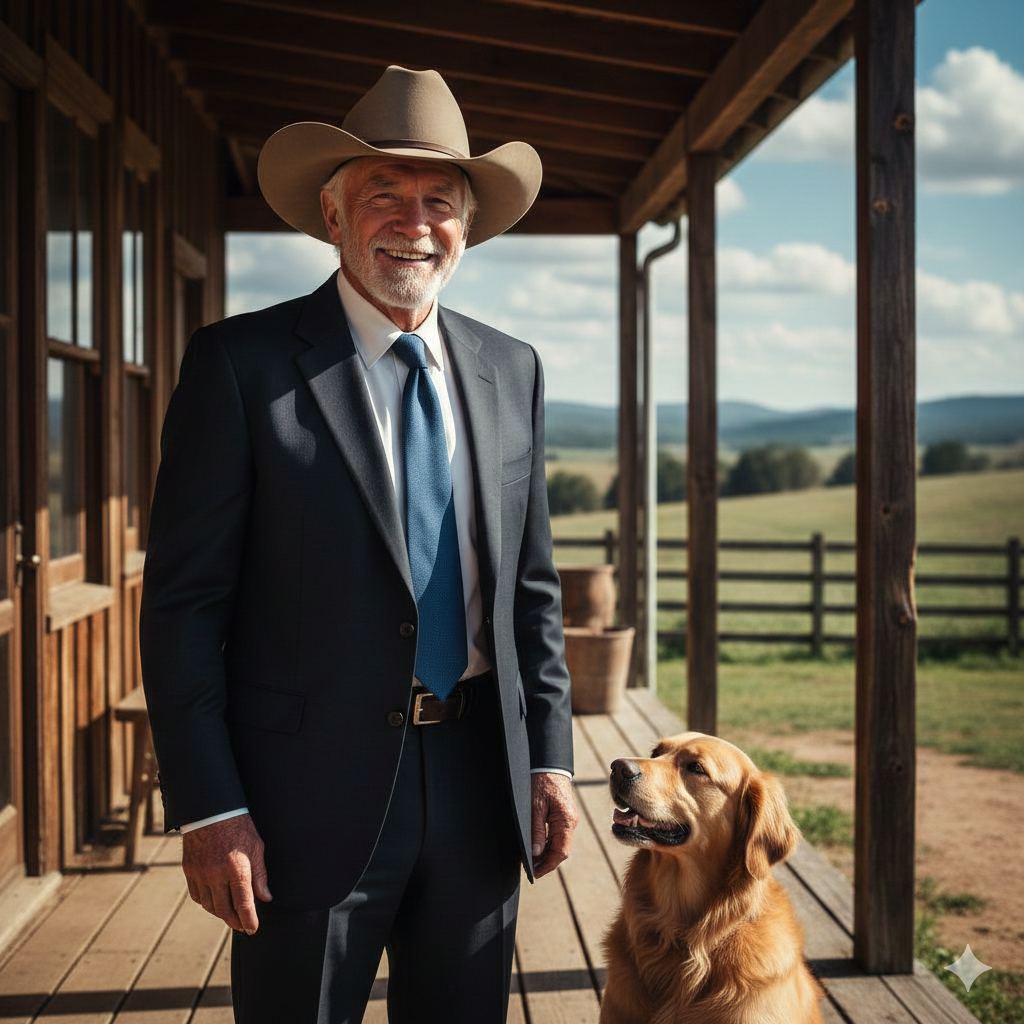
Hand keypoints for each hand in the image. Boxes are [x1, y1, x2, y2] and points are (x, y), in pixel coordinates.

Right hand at [181, 814, 271, 933]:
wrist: (211, 810)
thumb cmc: (238, 826)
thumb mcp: (256, 847)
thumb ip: (260, 875)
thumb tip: (265, 898)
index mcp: (237, 868)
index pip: (244, 905)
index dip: (249, 921)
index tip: (253, 929)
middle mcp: (216, 874)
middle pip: (224, 910)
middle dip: (235, 922)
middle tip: (243, 926)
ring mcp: (200, 873)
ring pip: (209, 906)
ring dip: (221, 913)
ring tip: (231, 914)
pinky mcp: (189, 870)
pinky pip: (197, 896)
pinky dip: (207, 902)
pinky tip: (215, 900)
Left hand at [531, 773, 578, 878]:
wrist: (550, 763)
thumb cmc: (541, 782)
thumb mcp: (535, 806)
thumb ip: (536, 830)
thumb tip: (535, 853)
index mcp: (565, 821)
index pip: (560, 853)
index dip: (547, 865)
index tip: (534, 873)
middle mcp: (570, 822)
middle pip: (561, 851)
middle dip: (546, 862)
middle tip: (530, 868)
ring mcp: (569, 819)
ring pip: (560, 843)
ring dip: (547, 853)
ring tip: (531, 859)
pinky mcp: (565, 814)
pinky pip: (558, 834)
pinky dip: (548, 843)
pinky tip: (537, 845)